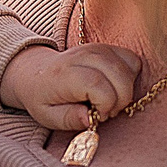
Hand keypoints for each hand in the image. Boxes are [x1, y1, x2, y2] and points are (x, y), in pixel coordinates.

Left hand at [0, 42, 144, 131]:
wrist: (35, 73)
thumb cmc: (43, 98)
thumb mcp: (48, 116)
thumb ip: (69, 119)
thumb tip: (90, 119)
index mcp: (66, 75)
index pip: (99, 85)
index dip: (106, 104)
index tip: (98, 115)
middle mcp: (83, 56)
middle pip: (120, 76)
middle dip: (121, 100)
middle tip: (106, 111)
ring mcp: (96, 48)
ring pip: (130, 65)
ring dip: (127, 88)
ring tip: (110, 99)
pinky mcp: (106, 47)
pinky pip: (132, 58)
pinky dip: (131, 75)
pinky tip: (116, 86)